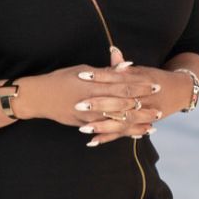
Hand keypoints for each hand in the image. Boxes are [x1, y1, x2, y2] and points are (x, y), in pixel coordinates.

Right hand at [16, 46, 161, 143]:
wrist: (38, 97)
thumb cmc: (61, 79)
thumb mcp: (83, 69)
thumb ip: (106, 71)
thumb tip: (127, 65)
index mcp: (95, 84)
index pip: (123, 84)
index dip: (140, 85)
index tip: (155, 84)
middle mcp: (93, 101)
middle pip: (124, 104)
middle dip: (143, 107)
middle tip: (160, 108)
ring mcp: (89, 115)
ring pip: (118, 121)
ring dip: (136, 123)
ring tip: (153, 124)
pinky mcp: (84, 124)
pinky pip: (107, 131)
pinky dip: (122, 132)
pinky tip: (135, 134)